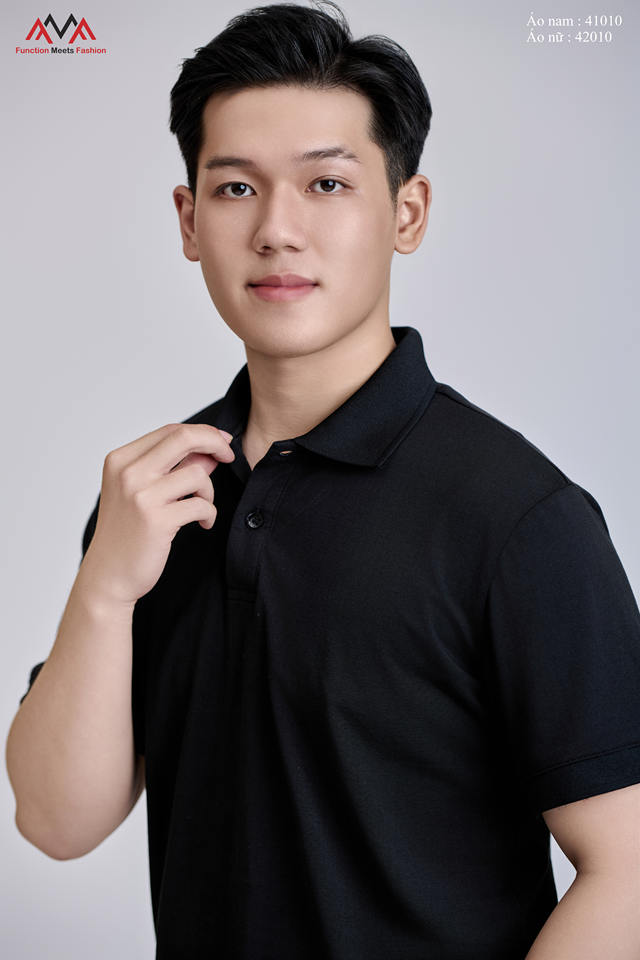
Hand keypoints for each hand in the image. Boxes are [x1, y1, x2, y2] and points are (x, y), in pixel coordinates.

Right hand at [80, 423, 234, 605]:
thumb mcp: (144, 492)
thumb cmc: (128, 532)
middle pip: (183, 437)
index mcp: (120, 460)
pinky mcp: (156, 520)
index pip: (170, 430)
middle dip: (215, 442)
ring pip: (197, 474)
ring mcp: (140, 495)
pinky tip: (203, 524)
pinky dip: (209, 513)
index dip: (203, 433)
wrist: (108, 575)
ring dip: (209, 491)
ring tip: (202, 507)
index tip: (221, 444)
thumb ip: (175, 468)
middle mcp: (128, 473)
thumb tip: (211, 451)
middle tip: (229, 457)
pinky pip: (201, 505)